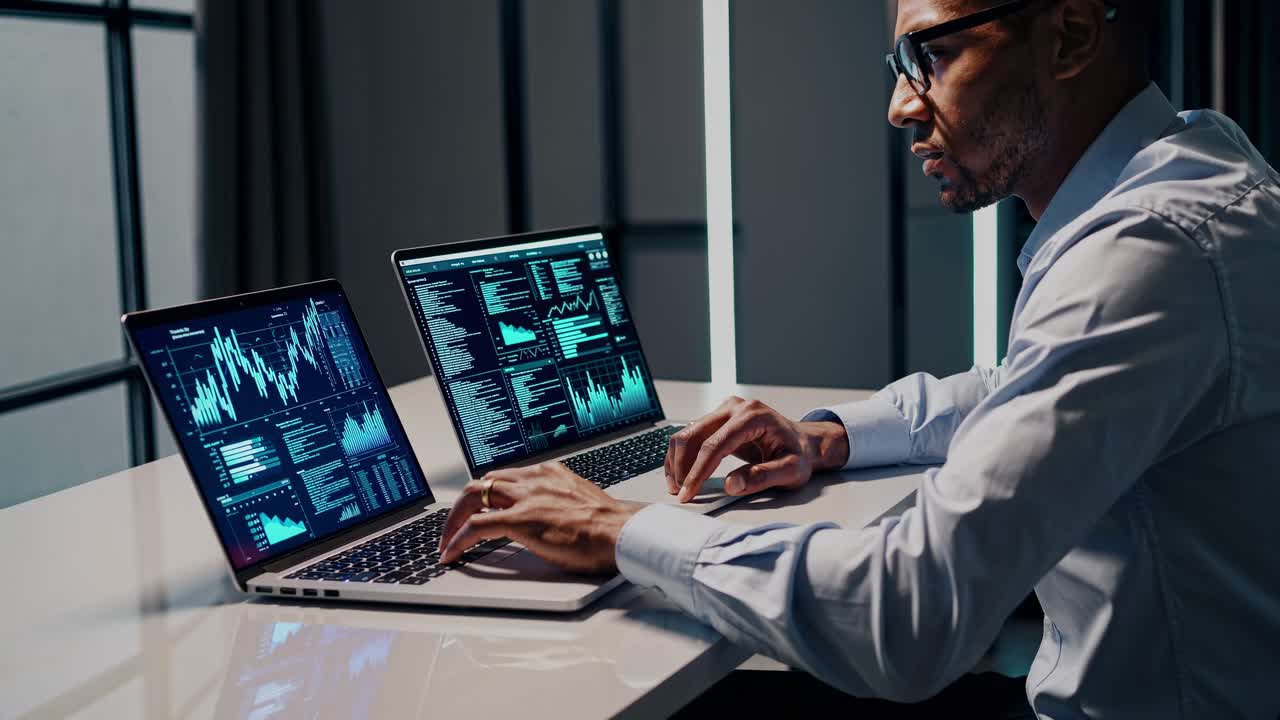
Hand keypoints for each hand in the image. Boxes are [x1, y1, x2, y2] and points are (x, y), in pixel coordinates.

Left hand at [438, 462, 642, 573]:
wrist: (622, 533)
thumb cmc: (607, 527)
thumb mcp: (577, 504)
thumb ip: (554, 505)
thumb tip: (543, 520)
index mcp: (548, 473)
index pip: (504, 477)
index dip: (485, 495)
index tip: (476, 508)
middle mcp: (534, 478)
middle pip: (483, 482)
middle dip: (463, 504)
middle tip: (453, 524)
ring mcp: (526, 497)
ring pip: (473, 496)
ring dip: (454, 519)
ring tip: (446, 540)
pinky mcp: (521, 520)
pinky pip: (477, 526)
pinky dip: (458, 539)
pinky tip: (452, 553)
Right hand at [666, 396, 848, 501]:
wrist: (803, 442)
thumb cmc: (799, 454)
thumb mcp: (791, 470)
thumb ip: (763, 477)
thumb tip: (732, 484)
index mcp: (753, 416)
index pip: (715, 444)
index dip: (698, 471)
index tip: (689, 493)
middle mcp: (735, 407)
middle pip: (694, 434)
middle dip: (682, 466)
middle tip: (681, 493)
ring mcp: (725, 410)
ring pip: (688, 433)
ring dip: (677, 461)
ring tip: (678, 487)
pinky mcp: (718, 419)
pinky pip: (692, 435)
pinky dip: (682, 456)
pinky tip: (682, 474)